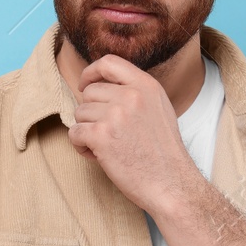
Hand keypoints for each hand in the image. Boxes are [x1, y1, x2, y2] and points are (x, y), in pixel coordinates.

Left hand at [69, 55, 194, 213]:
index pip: (108, 62)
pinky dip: (80, 146)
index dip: (91, 73)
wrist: (171, 184)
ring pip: (79, 113)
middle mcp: (131, 96)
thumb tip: (100, 86)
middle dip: (91, 113)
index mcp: (146, 86)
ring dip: (86, 131)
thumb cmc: (163, 152)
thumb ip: (134, 93)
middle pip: (89, 93)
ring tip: (106, 147)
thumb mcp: (158, 109)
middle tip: (106, 134)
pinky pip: (74, 133)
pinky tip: (97, 155)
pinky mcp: (101, 136)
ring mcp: (115, 115)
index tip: (85, 85)